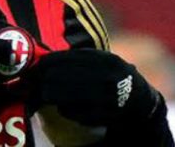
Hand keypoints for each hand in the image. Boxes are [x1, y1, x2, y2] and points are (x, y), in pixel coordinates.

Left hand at [26, 49, 161, 126]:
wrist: (137, 99)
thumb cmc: (110, 74)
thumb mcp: (100, 59)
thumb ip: (77, 58)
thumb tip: (42, 60)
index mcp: (103, 59)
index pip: (62, 59)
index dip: (45, 64)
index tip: (36, 67)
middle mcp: (106, 77)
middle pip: (58, 78)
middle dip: (44, 81)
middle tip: (38, 82)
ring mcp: (104, 97)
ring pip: (62, 97)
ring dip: (51, 95)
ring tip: (48, 93)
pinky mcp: (101, 115)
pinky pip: (70, 112)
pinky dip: (63, 109)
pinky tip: (65, 105)